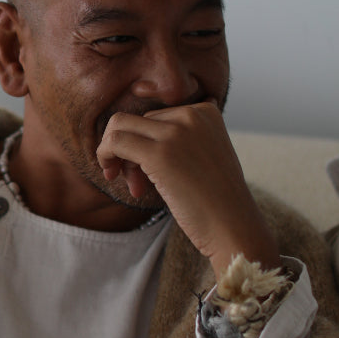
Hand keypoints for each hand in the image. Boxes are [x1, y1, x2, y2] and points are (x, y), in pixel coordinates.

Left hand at [97, 100, 280, 275]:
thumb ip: (181, 139)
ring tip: (130, 184)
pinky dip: (105, 155)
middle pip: (137, 122)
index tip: (146, 171)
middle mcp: (191, 114)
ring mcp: (175, 132)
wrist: (233, 226)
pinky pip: (115, 142)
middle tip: (135, 182)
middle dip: (130, 151)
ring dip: (115, 154)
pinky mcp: (159, 153)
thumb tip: (133, 135)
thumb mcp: (206, 155)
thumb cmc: (217, 201)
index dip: (145, 142)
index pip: (156, 117)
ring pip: (119, 126)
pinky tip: (112, 176)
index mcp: (205, 111)